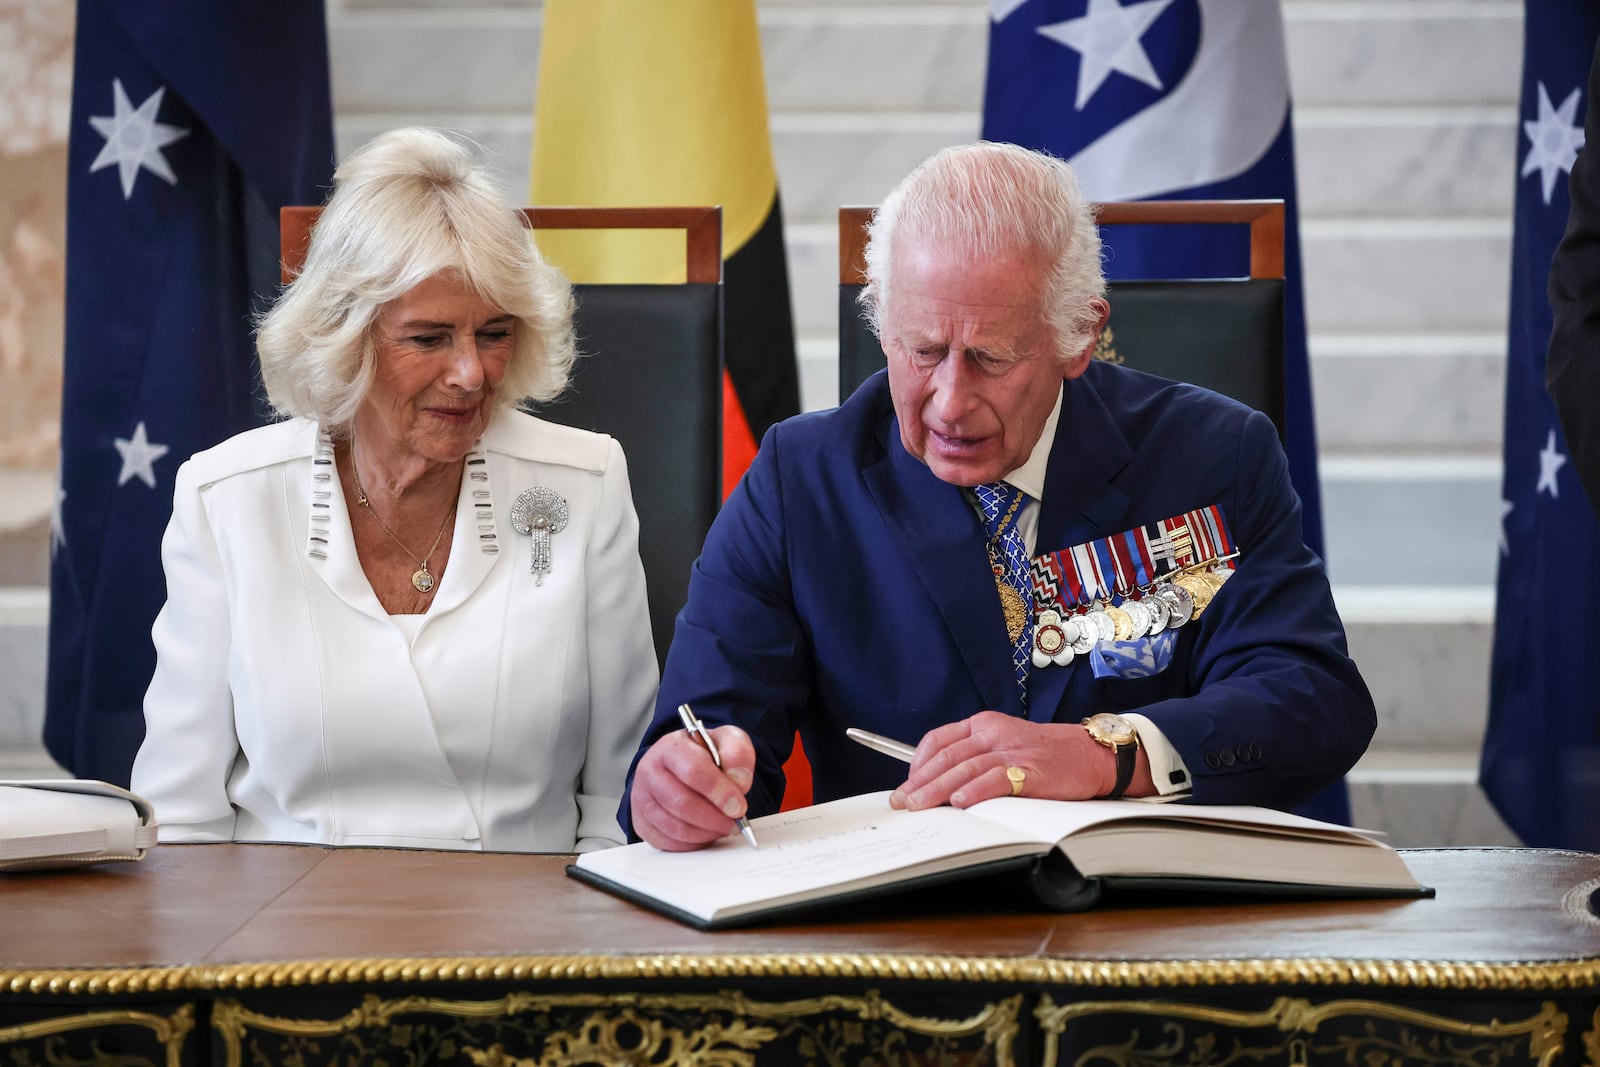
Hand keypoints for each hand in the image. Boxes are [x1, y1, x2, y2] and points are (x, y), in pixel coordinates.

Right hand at [629, 725, 755, 850]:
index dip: (719, 791)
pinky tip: (707, 831)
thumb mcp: (726, 740)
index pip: (693, 770)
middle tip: (735, 821)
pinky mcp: (643, 824)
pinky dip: (695, 842)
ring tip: (724, 825)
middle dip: (715, 818)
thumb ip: (738, 753)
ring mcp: (643, 800)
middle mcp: (650, 772)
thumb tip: (739, 782)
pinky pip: (671, 843)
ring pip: (676, 827)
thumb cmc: (703, 754)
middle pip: (682, 803)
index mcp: (670, 747)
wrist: (681, 766)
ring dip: (707, 832)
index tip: (738, 805)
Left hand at [889, 710, 1150, 809]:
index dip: (918, 763)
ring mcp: (1012, 750)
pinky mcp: (1030, 770)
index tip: (906, 783)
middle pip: (947, 757)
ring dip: (937, 789)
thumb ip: (975, 756)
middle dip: (920, 781)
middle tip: (902, 801)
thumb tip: (938, 784)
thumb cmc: (1046, 755)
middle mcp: (994, 733)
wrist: (1090, 754)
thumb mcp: (1004, 744)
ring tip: (919, 806)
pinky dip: (975, 791)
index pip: (939, 740)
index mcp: (984, 724)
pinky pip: (996, 779)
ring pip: (965, 768)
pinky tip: (960, 803)